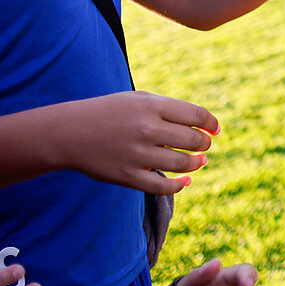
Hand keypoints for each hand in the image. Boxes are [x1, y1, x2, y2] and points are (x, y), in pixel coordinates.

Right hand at [59, 91, 217, 193]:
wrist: (69, 132)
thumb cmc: (110, 112)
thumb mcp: (139, 99)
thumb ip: (171, 108)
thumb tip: (204, 125)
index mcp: (152, 106)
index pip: (197, 115)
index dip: (211, 124)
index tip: (215, 130)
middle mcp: (147, 129)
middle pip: (193, 141)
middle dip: (204, 144)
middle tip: (204, 146)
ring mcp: (137, 154)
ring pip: (182, 164)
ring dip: (196, 164)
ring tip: (198, 162)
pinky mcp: (128, 176)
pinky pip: (162, 187)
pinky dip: (180, 185)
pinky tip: (185, 181)